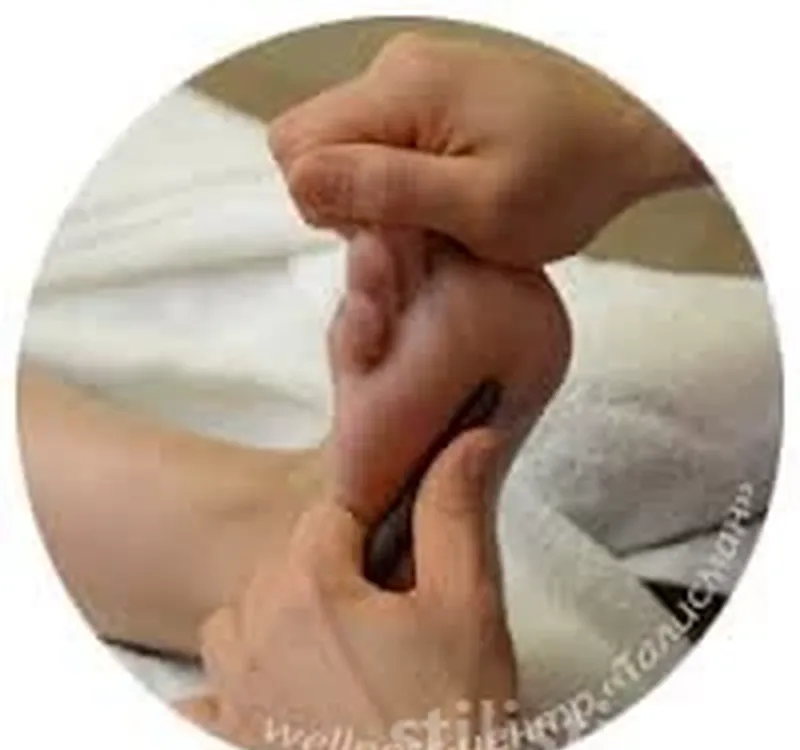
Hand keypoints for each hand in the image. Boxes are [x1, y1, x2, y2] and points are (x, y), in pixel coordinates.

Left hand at [177, 428, 516, 747]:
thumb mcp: (469, 603)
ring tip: (334, 650)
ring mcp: (234, 692)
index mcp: (310, 587)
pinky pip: (205, 695)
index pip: (331, 515)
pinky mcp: (229, 739)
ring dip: (276, 622)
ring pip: (239, 619)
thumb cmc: (452, 716)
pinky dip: (231, 689)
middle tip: (385, 612)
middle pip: (285, 564)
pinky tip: (275, 699)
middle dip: (331, 573)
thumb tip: (466, 441)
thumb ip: (455, 511)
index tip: (399, 559)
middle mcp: (256, 633)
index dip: (372, 530)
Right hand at [270, 34, 705, 271]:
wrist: (628, 132)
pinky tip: (448, 191)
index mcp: (401, 89)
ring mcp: (410, 75)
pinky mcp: (427, 90)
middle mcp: (394, 68)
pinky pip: (378, 141)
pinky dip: (399, 178)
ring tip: (443, 210)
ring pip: (343, 147)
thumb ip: (388, 190)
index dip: (328, 205)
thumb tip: (303, 179)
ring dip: (377, 193)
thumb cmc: (570, 175)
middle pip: (311, 144)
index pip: (296, 147)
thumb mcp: (481, 205)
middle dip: (349, 200)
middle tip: (419, 226)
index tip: (390, 229)